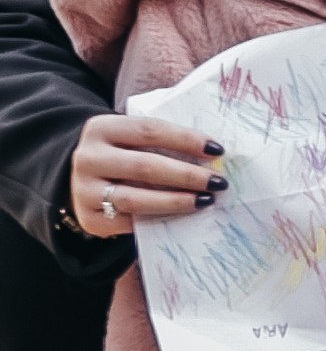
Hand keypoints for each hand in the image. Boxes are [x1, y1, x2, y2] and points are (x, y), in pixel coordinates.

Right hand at [62, 112, 221, 240]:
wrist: (82, 177)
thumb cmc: (123, 153)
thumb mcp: (133, 137)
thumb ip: (164, 141)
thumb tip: (213, 154)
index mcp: (102, 129)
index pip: (150, 130)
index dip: (186, 140)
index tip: (217, 150)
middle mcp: (88, 158)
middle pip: (145, 166)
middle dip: (187, 175)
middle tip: (218, 182)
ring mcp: (84, 190)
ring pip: (135, 198)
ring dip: (176, 201)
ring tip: (205, 200)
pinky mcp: (89, 217)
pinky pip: (128, 222)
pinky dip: (157, 219)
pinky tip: (179, 216)